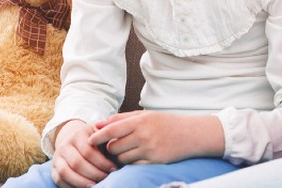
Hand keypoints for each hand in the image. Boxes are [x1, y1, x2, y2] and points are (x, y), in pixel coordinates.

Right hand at [50, 119, 117, 187]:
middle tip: (106, 178)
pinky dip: (71, 186)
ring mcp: (57, 157)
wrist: (71, 137)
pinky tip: (85, 187)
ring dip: (81, 182)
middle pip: (77, 163)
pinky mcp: (53, 168)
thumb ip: (108, 138)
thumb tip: (119, 146)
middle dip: (93, 173)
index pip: (89, 151)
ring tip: (95, 185)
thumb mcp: (100, 133)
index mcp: (78, 134)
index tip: (114, 168)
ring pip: (65, 172)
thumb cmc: (92, 138)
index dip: (102, 162)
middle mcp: (65, 145)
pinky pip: (59, 179)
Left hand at [88, 110, 224, 164]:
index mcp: (141, 121)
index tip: (89, 140)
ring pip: (122, 158)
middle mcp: (144, 135)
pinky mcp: (155, 161)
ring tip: (125, 152)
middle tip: (112, 147)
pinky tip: (135, 158)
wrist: (192, 134)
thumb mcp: (145, 115)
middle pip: (114, 147)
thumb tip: (99, 124)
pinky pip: (133, 165)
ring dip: (119, 157)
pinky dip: (130, 163)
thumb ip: (122, 118)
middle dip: (110, 148)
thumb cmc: (166, 123)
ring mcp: (150, 149)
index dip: (98, 136)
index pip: (112, 129)